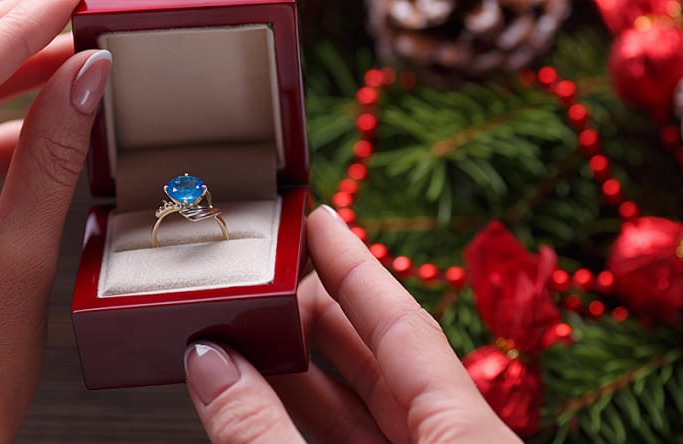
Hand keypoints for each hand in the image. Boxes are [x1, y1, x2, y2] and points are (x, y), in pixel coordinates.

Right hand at [184, 206, 520, 442]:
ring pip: (369, 408)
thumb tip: (212, 365)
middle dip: (325, 313)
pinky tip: (268, 402)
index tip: (322, 220)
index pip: (407, 326)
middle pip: (388, 360)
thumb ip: (261, 431)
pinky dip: (310, 420)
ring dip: (308, 372)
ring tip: (254, 335)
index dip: (357, 267)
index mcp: (470, 439)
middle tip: (274, 276)